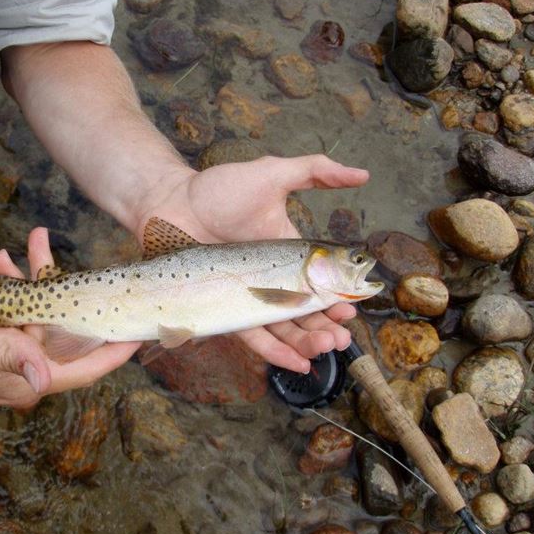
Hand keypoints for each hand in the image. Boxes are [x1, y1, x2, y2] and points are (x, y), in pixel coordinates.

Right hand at [0, 229, 137, 406]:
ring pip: (42, 315)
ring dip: (39, 279)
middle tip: (85, 263)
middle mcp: (27, 370)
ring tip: (33, 240)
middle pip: (67, 333)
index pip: (85, 368)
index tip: (140, 331)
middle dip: (75, 295)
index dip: (114, 350)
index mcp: (28, 379)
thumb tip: (44, 375)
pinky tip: (4, 261)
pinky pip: (16, 312)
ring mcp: (12, 355)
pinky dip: (14, 286)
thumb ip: (7, 358)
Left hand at [135, 154, 368, 372]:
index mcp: (287, 252)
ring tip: (324, 348)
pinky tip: (298, 362)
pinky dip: (275, 351)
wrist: (170, 203)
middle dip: (326, 326)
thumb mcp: (271, 174)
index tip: (350, 307)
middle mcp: (270, 278)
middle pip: (305, 309)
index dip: (336, 296)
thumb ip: (315, 171)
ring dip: (306, 341)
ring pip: (283, 326)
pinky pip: (253, 334)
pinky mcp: (224, 308)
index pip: (319, 280)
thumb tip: (363, 174)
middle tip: (340, 337)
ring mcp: (248, 295)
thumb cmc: (219, 189)